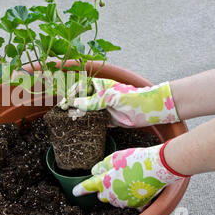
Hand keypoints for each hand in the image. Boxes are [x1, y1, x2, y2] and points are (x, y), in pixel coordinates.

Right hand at [59, 78, 179, 127]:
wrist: (151, 111)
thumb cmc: (134, 98)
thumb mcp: (113, 98)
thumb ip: (94, 101)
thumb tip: (75, 104)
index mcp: (100, 86)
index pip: (80, 88)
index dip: (70, 94)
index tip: (63, 104)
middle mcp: (99, 96)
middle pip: (80, 100)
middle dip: (71, 106)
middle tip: (63, 113)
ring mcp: (102, 108)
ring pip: (85, 111)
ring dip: (77, 115)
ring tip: (69, 121)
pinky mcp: (107, 119)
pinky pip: (93, 121)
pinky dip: (86, 124)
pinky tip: (79, 128)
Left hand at [72, 142, 187, 207]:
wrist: (159, 166)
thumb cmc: (136, 159)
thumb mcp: (115, 157)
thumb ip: (102, 165)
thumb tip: (95, 171)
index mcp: (106, 183)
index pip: (89, 186)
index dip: (81, 189)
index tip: (75, 191)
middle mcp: (114, 195)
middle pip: (103, 195)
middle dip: (103, 189)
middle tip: (110, 177)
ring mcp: (127, 201)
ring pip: (116, 199)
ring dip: (116, 192)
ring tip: (125, 179)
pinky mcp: (138, 203)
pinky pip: (130, 201)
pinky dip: (130, 195)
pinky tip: (135, 185)